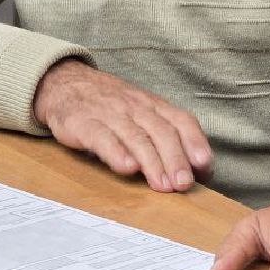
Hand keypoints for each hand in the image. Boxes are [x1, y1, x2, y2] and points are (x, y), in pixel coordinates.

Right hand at [32, 59, 212, 191]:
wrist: (65, 83)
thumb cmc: (110, 105)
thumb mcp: (141, 112)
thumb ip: (165, 136)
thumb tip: (196, 170)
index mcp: (153, 105)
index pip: (181, 120)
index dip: (196, 143)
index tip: (205, 167)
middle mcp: (135, 108)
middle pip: (162, 132)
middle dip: (176, 159)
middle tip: (184, 184)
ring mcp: (110, 114)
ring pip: (136, 137)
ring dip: (152, 163)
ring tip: (163, 185)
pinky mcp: (84, 124)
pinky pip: (103, 138)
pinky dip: (116, 153)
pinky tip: (126, 168)